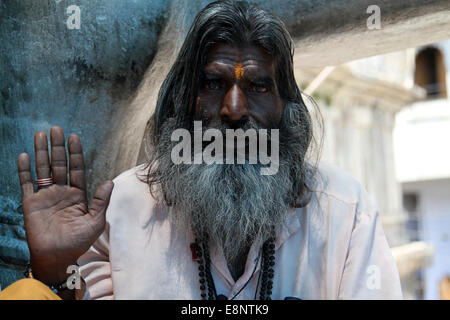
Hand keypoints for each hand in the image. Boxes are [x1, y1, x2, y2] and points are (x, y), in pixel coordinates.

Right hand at [17, 126, 113, 285]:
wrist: (58, 258)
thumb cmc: (79, 242)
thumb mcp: (95, 221)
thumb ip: (101, 201)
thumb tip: (109, 181)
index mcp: (78, 194)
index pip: (77, 168)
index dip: (75, 153)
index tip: (74, 136)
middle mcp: (61, 192)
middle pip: (59, 164)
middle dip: (58, 147)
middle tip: (56, 129)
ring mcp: (45, 196)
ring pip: (43, 169)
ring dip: (41, 152)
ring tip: (40, 135)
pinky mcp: (31, 204)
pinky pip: (27, 183)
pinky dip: (25, 170)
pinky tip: (24, 156)